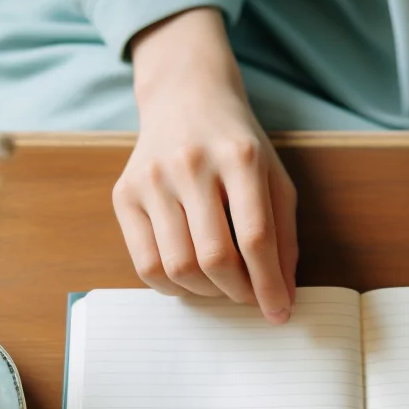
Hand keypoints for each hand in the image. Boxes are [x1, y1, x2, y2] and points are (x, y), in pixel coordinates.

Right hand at [113, 8, 297, 323]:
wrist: (184, 96)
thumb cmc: (236, 143)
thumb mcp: (274, 176)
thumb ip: (283, 234)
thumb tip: (283, 294)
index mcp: (239, 157)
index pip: (256, 238)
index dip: (269, 285)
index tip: (279, 312)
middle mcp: (192, 164)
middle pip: (214, 257)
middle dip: (238, 293)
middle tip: (249, 298)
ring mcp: (152, 179)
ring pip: (177, 267)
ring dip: (206, 293)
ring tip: (222, 287)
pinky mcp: (124, 194)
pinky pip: (144, 263)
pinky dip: (171, 287)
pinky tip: (190, 279)